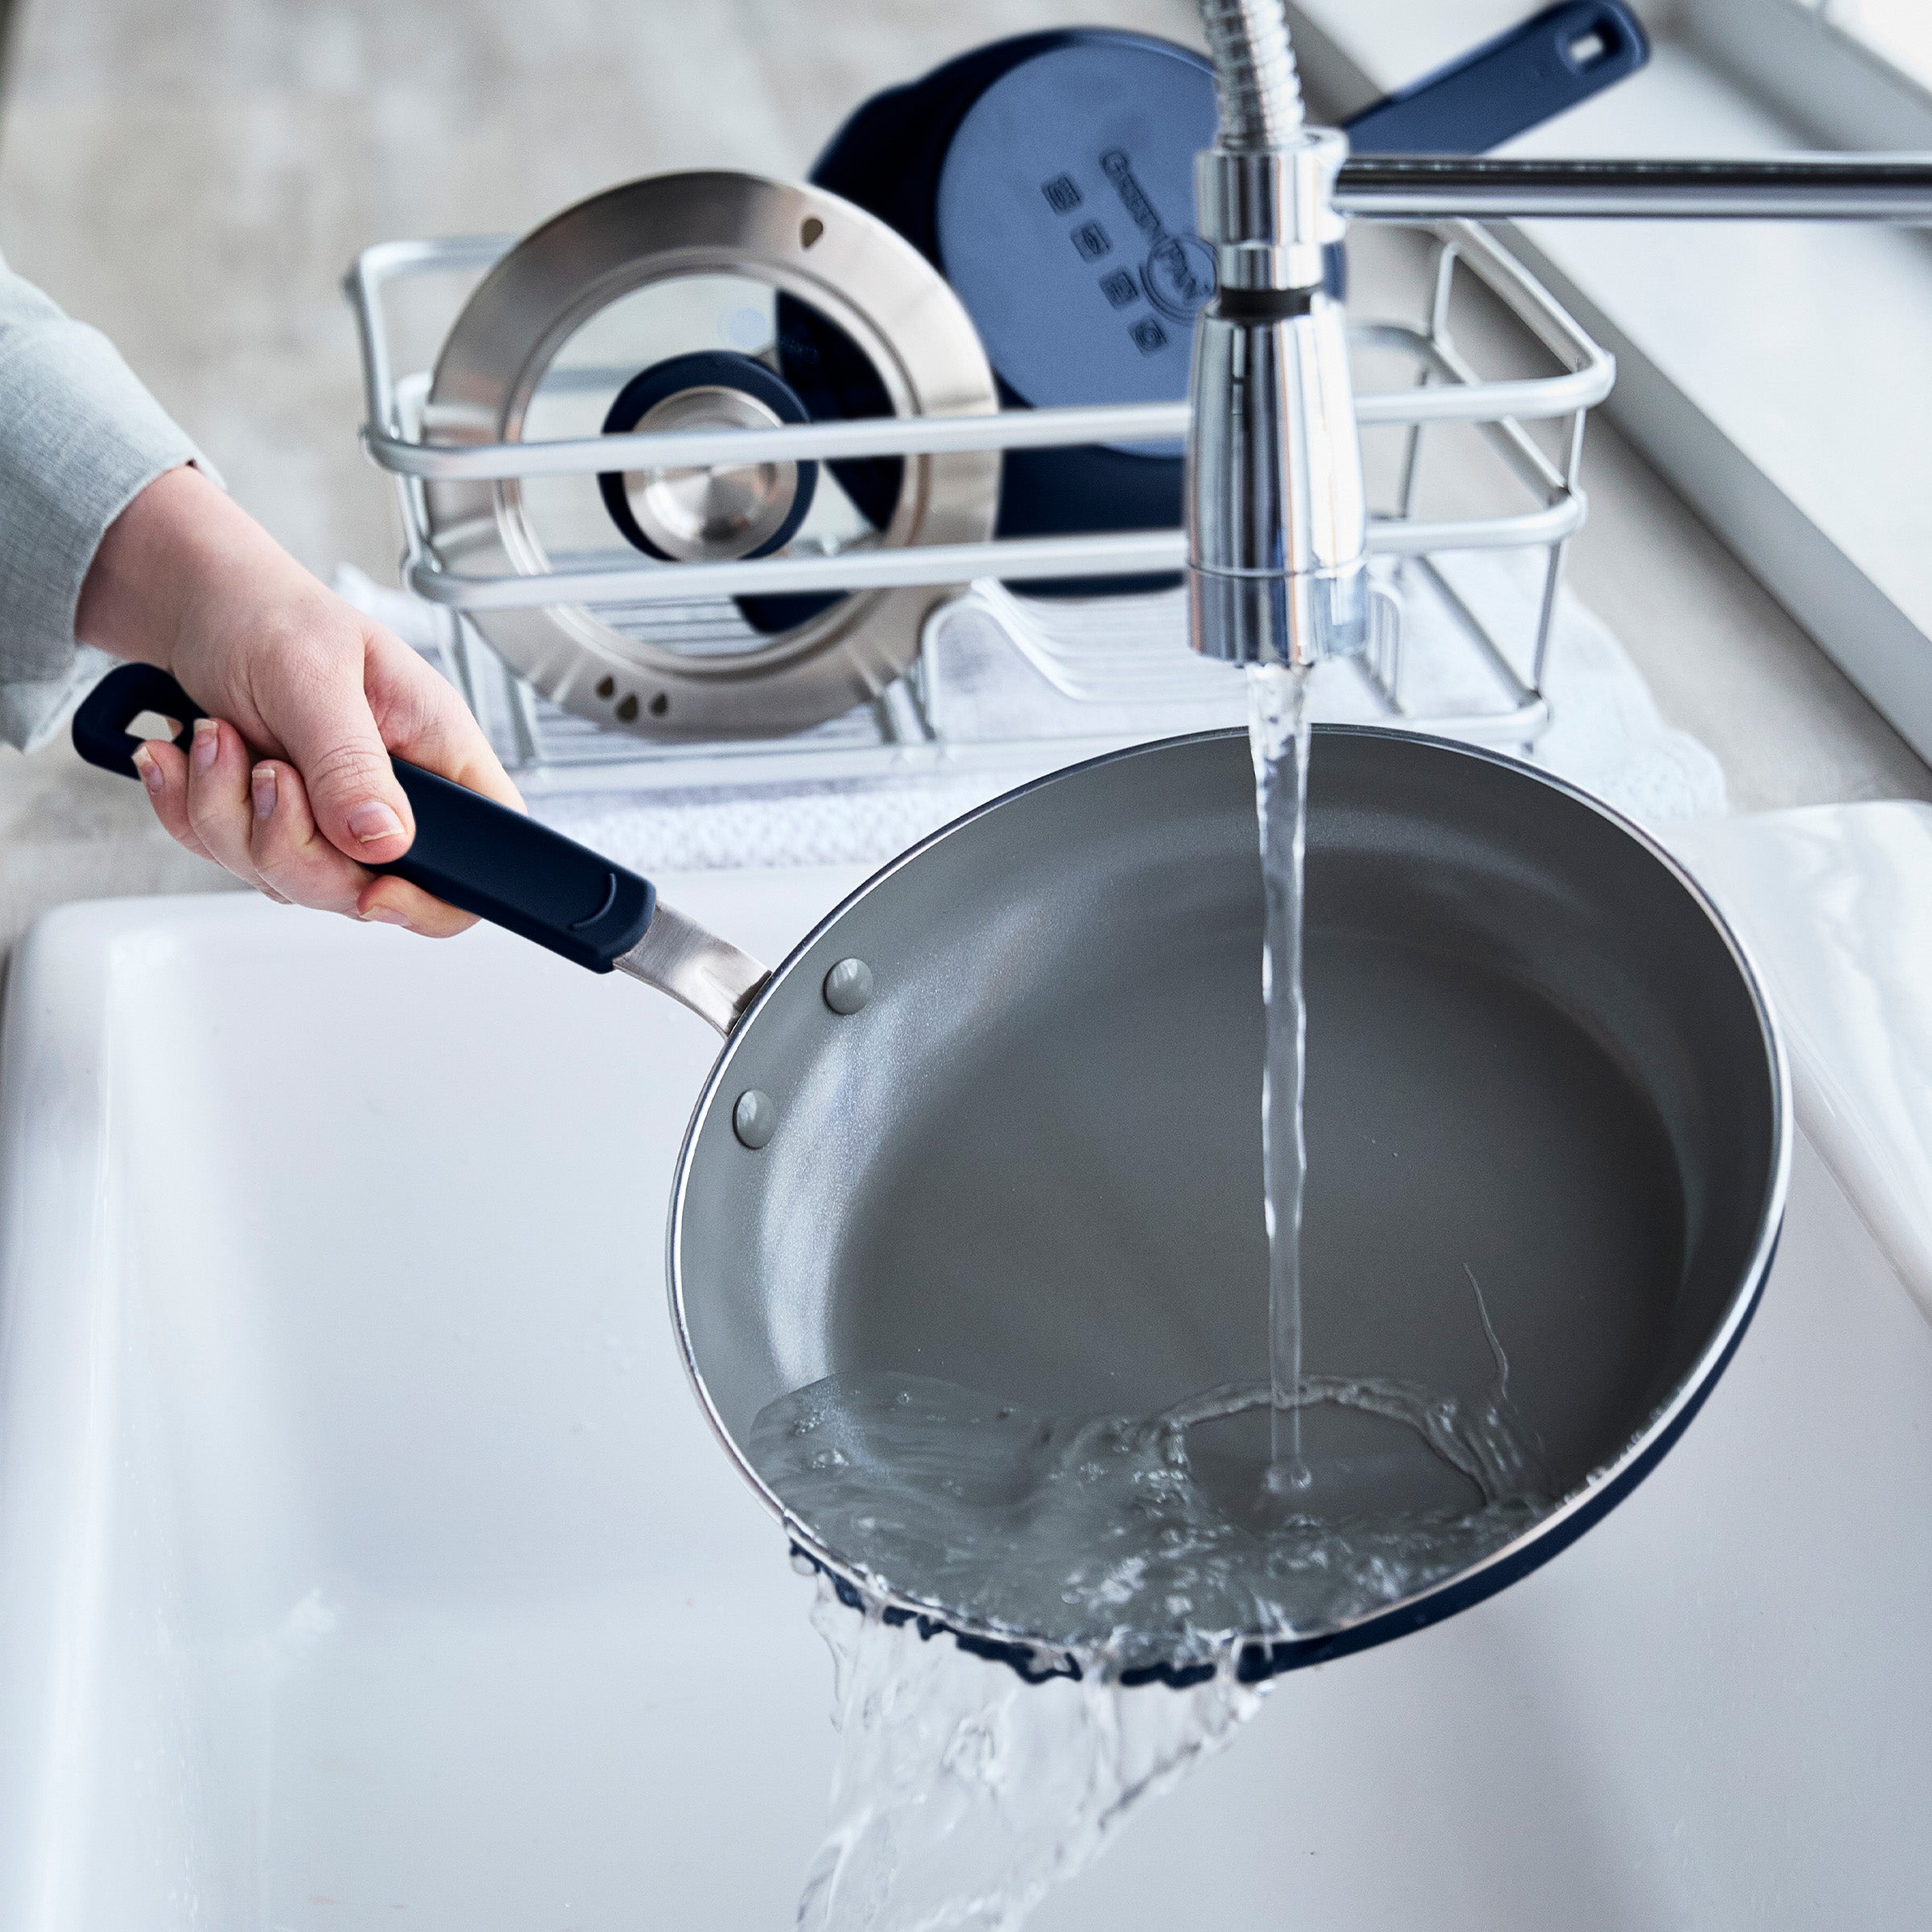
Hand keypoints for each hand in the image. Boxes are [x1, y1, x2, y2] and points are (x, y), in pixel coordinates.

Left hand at [77, 465, 521, 935]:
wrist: (199, 605)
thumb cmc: (272, 616)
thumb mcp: (313, 676)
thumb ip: (350, 762)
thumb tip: (383, 840)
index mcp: (439, 756)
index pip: (479, 859)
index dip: (437, 898)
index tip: (372, 890)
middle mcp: (395, 797)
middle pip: (366, 889)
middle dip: (291, 844)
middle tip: (266, 769)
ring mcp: (333, 820)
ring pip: (290, 880)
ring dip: (229, 816)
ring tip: (219, 739)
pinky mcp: (278, 825)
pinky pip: (233, 859)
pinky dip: (194, 812)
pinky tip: (191, 757)